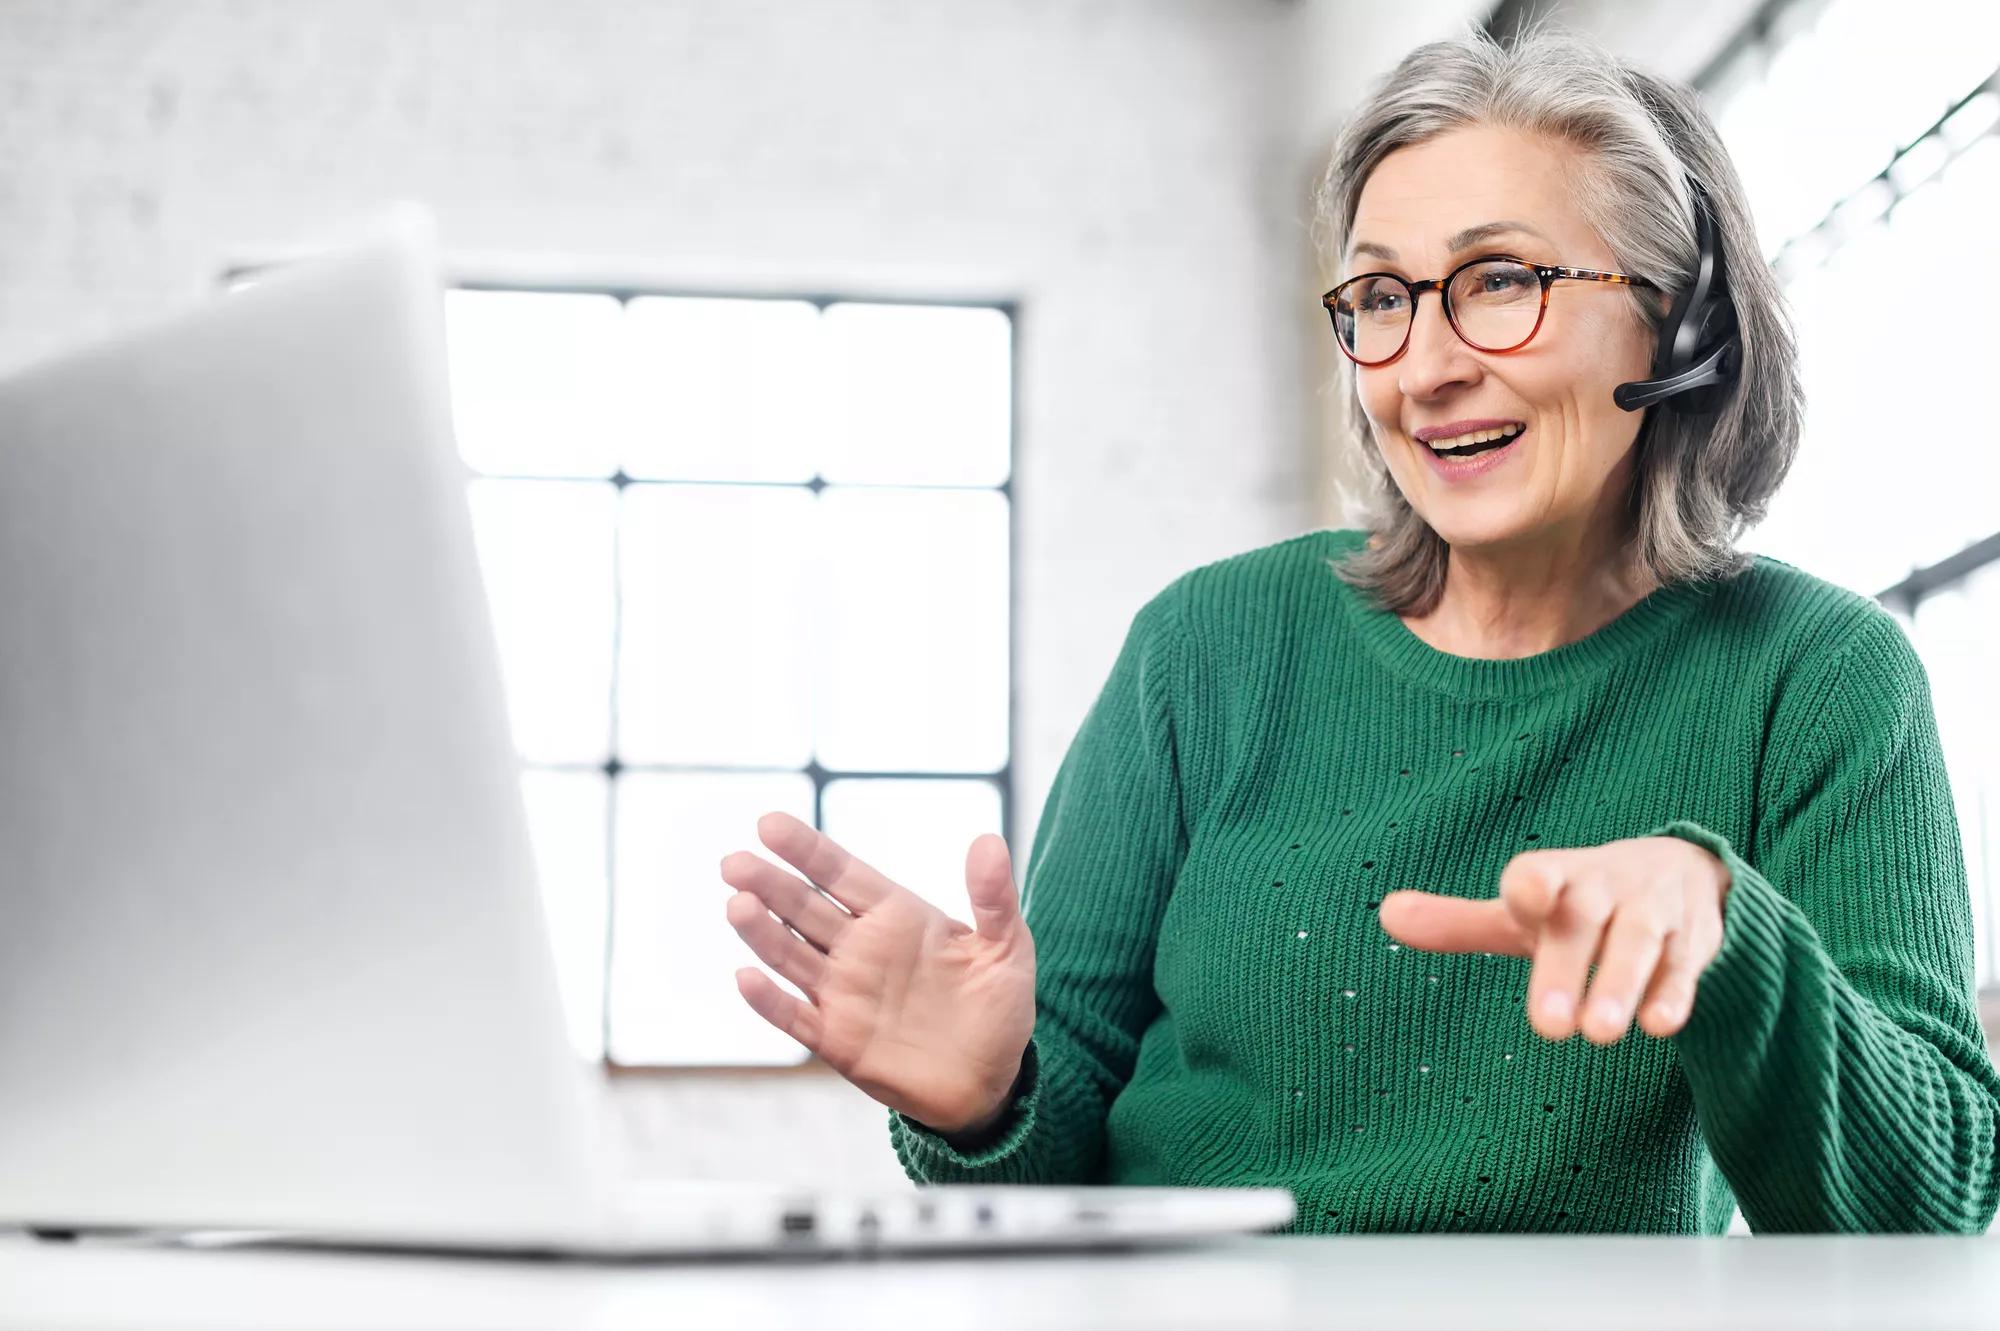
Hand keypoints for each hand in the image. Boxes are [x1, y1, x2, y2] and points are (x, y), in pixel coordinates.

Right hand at [721, 811, 1036, 1135]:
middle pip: (804, 908)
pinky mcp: (837, 1040)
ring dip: (762, 933)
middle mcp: (860, 948)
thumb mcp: (1008, 948)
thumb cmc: (998, 1007)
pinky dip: (769, 1001)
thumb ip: (993, 898)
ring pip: (791, 956)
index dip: (806, 849)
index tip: (768, 823)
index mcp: (896, 916)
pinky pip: (795, 1017)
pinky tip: (746, 977)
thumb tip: (987, 841)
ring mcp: (844, 994)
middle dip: (769, 884)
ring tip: (737, 904)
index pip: (841, 873)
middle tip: (734, 863)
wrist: (991, 1082)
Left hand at [1376, 835, 1730, 1044]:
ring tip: (1598, 1034)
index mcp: (1556, 876)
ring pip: (1638, 945)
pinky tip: (1660, 1027)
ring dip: (1619, 987)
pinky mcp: (1693, 942)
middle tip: (1548, 1028)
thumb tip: (1386, 914)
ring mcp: (1652, 912)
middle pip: (1583, 923)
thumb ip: (1459, 922)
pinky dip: (1674, 994)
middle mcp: (1604, 887)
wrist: (1686, 873)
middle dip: (1566, 971)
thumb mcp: (1524, 912)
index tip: (1521, 898)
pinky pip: (1684, 967)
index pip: (1540, 874)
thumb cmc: (1580, 902)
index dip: (1532, 884)